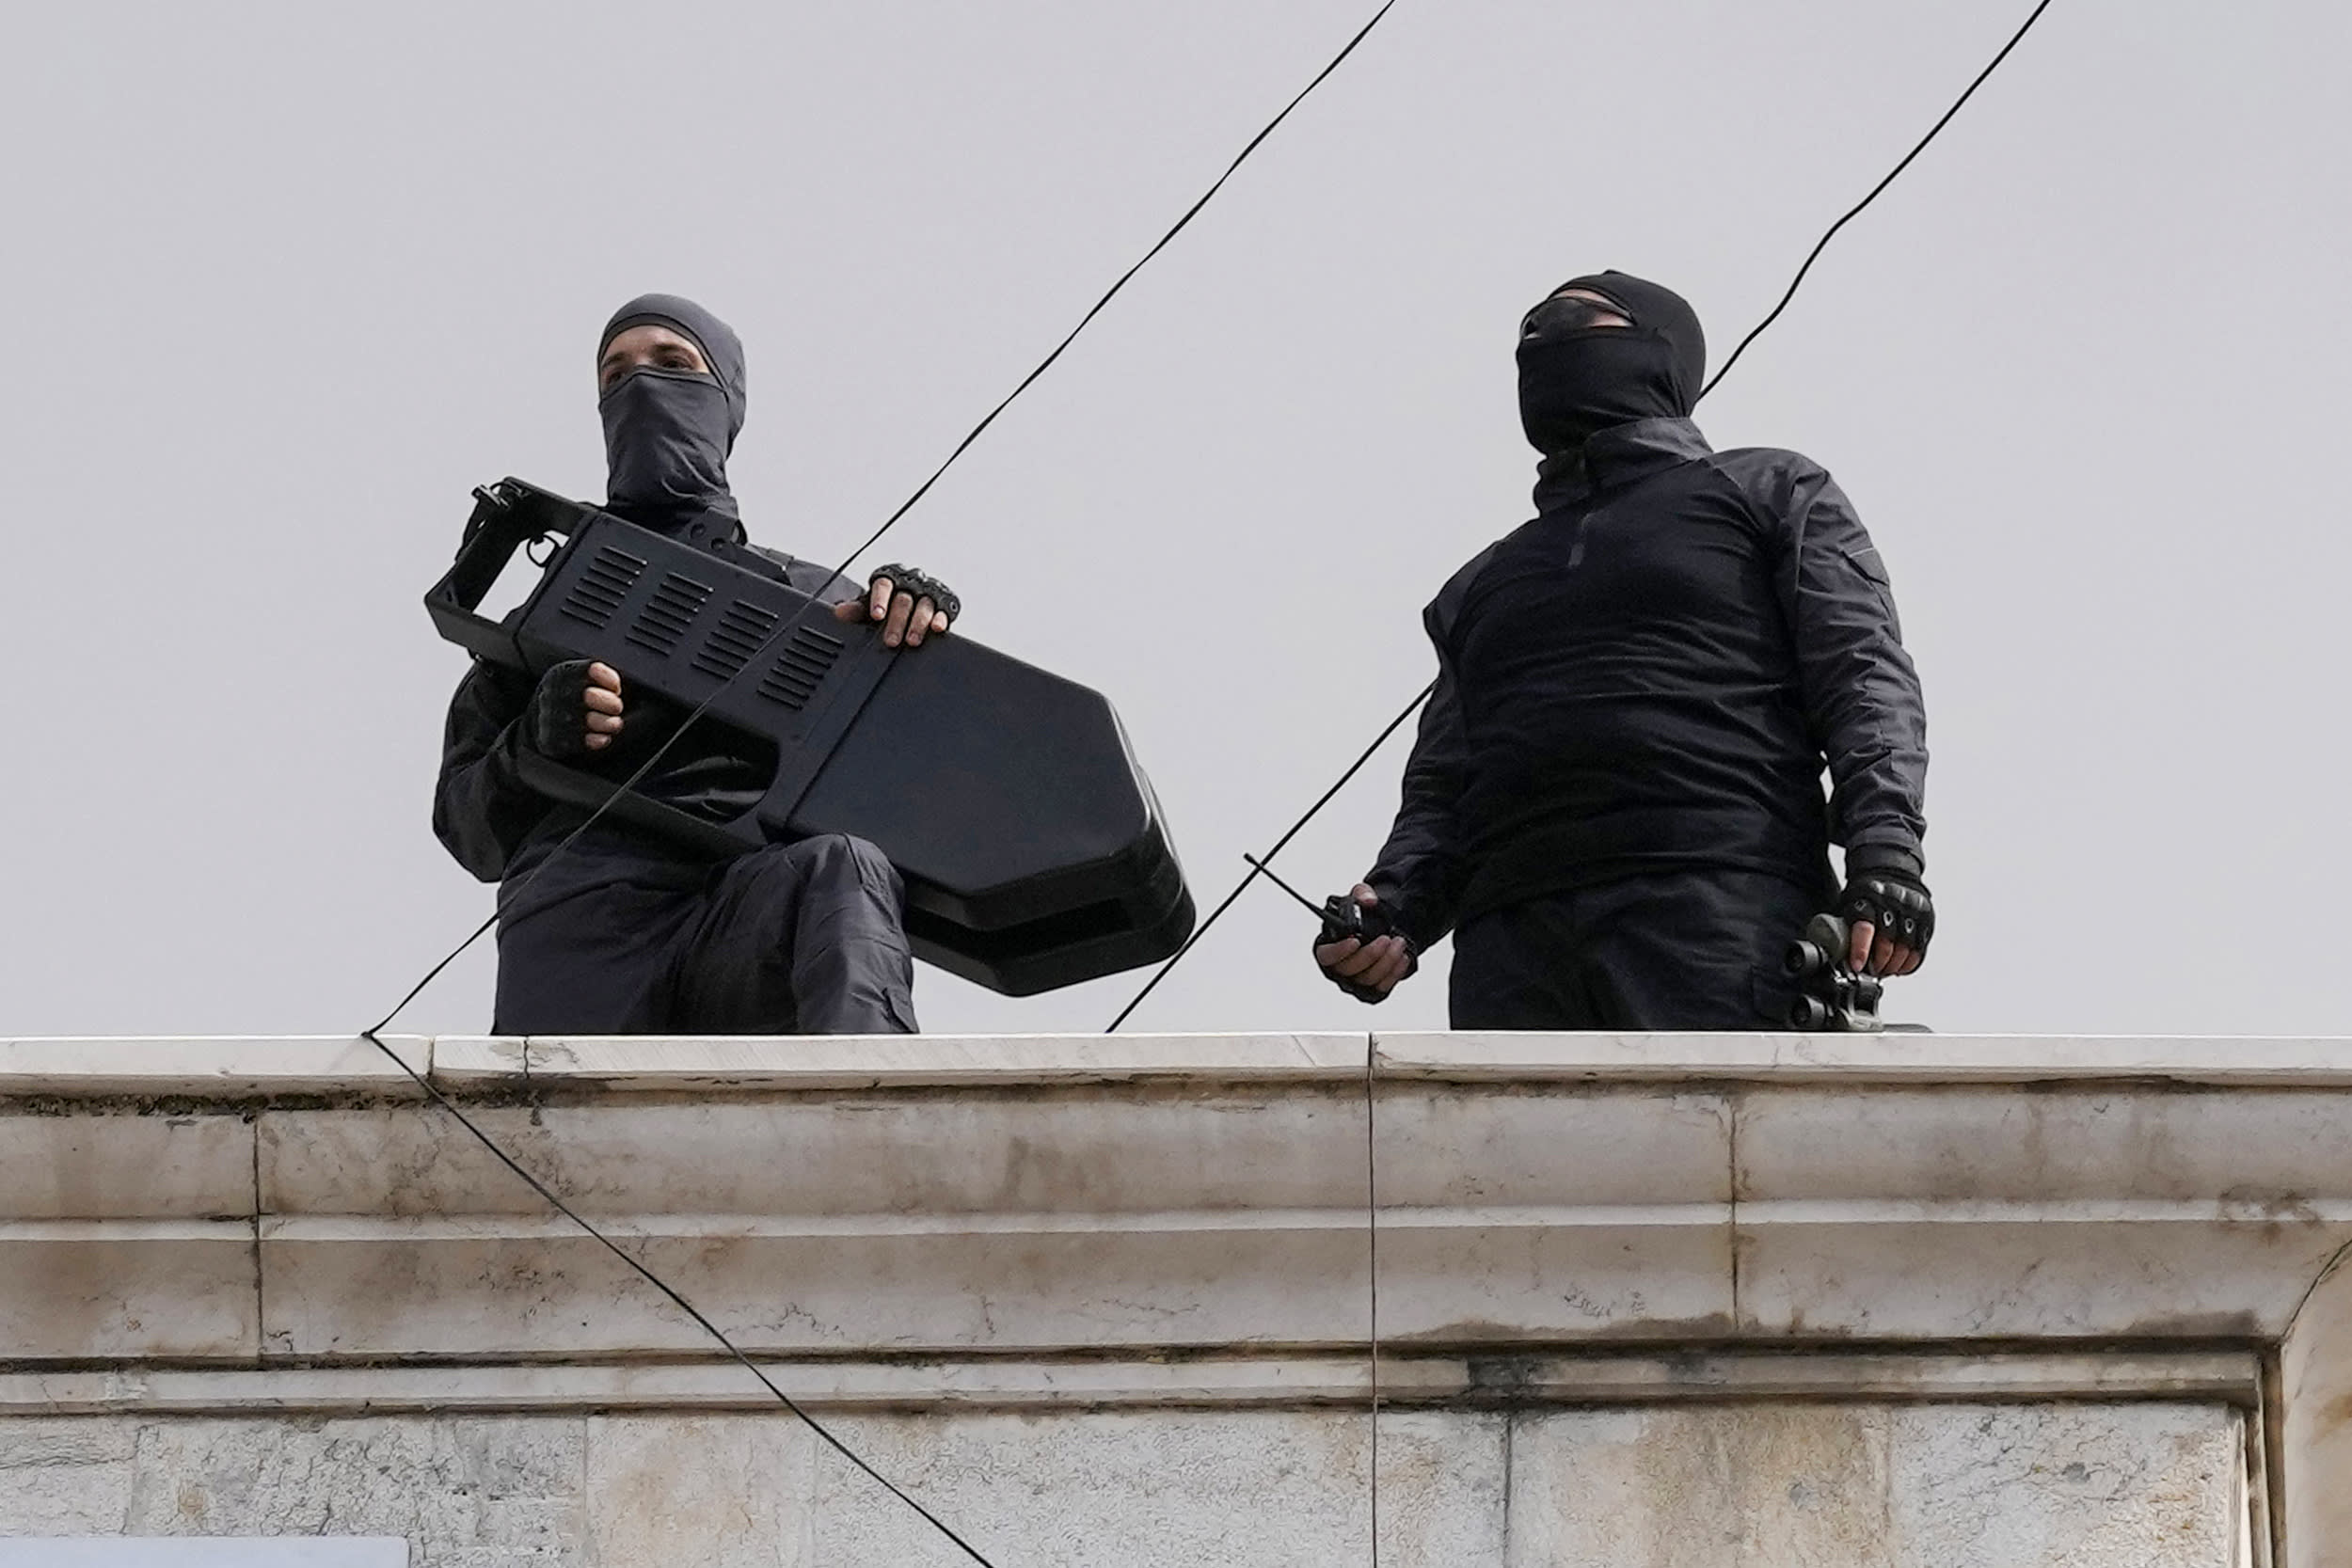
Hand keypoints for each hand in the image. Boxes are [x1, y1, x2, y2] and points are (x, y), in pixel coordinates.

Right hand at [525, 660, 623, 758]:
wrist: (543, 720)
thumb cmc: (573, 695)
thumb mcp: (582, 678)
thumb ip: (601, 676)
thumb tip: (614, 688)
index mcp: (561, 674)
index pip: (591, 671)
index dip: (610, 680)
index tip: (616, 688)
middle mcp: (552, 694)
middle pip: (589, 696)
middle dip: (610, 703)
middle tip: (617, 707)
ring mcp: (550, 718)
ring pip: (585, 721)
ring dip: (608, 724)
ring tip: (614, 723)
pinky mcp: (553, 741)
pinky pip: (579, 742)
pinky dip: (597, 740)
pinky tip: (604, 737)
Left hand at [832, 563, 958, 647]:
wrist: (906, 604)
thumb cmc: (886, 604)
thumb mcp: (870, 607)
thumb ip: (856, 609)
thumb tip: (839, 612)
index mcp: (889, 578)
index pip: (883, 585)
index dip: (880, 600)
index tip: (877, 615)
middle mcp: (910, 582)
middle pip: (904, 600)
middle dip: (897, 621)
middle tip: (891, 640)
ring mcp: (928, 591)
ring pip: (924, 604)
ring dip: (919, 623)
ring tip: (912, 641)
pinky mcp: (944, 603)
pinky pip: (943, 609)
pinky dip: (940, 618)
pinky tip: (937, 628)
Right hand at [1313, 884, 1416, 1001]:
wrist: (1379, 929)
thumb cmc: (1362, 917)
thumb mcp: (1359, 898)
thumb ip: (1362, 893)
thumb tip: (1369, 900)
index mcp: (1327, 947)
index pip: (1326, 955)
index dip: (1339, 951)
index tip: (1355, 941)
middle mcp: (1339, 968)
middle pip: (1349, 969)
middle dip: (1370, 954)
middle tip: (1385, 939)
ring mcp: (1355, 981)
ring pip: (1367, 979)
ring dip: (1386, 962)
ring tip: (1399, 943)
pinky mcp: (1372, 988)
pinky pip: (1382, 986)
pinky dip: (1394, 973)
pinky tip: (1402, 957)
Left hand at [1839, 866, 1932, 976]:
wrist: (1891, 875)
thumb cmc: (1865, 897)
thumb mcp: (1849, 905)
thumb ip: (1844, 929)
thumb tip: (1835, 960)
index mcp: (1867, 897)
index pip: (1864, 927)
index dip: (1860, 950)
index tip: (1857, 966)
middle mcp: (1892, 900)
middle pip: (1888, 941)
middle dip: (1879, 963)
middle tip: (1872, 971)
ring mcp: (1912, 907)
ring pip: (1906, 948)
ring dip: (1894, 966)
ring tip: (1885, 970)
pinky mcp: (1927, 917)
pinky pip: (1920, 949)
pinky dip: (1909, 964)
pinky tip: (1900, 967)